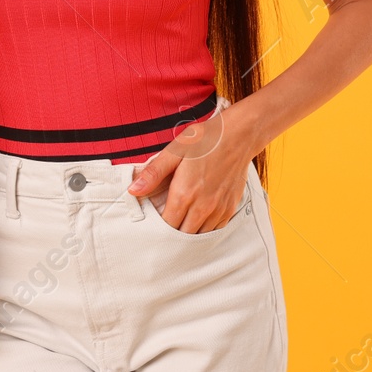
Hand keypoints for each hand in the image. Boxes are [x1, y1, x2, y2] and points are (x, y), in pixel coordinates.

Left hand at [126, 106, 253, 232]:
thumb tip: (132, 191)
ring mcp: (219, 209)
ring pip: (199, 236)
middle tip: (163, 227)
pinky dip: (204, 228)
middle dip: (171, 234)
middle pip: (183, 236)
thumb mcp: (174, 151)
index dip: (157, 229)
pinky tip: (197, 218)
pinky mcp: (230, 208)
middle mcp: (203, 206)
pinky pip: (215, 230)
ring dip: (188, 232)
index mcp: (185, 193)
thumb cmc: (205, 141)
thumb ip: (153, 174)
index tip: (151, 224)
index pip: (167, 226)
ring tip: (180, 222)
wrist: (239, 136)